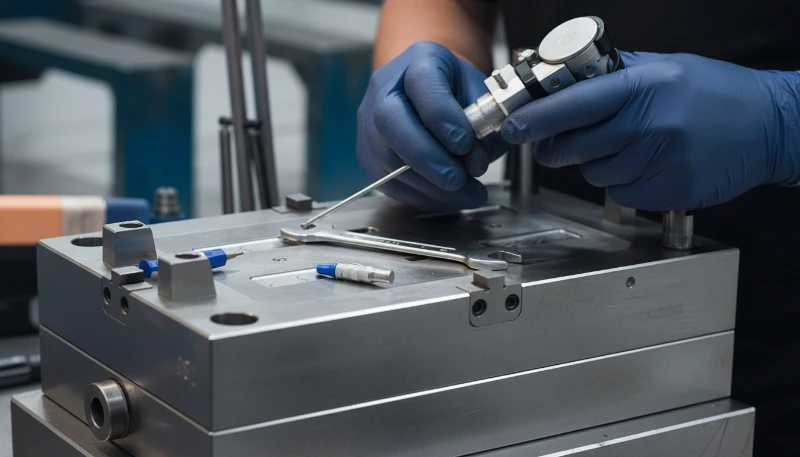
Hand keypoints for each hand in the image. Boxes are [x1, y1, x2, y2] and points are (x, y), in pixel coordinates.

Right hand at [356, 41, 506, 209]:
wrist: (427, 90)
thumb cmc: (455, 90)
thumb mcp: (479, 92)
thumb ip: (485, 121)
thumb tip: (477, 160)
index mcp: (417, 61)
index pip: (422, 84)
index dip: (442, 117)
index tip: (465, 144)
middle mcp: (384, 90)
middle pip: (391, 122)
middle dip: (427, 157)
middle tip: (457, 179)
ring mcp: (369, 124)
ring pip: (388, 159)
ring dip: (430, 185)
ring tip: (466, 194)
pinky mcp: (368, 155)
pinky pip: (389, 182)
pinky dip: (422, 196)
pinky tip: (448, 198)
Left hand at [501, 51, 799, 210]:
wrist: (770, 126)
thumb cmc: (715, 92)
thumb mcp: (666, 67)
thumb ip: (616, 75)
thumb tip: (565, 80)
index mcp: (646, 85)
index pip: (575, 104)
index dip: (537, 118)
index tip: (513, 126)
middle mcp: (652, 124)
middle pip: (574, 148)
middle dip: (555, 148)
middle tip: (555, 143)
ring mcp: (662, 160)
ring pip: (595, 174)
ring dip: (596, 164)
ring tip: (625, 146)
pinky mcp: (670, 190)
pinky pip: (620, 193)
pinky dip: (622, 183)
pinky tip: (644, 165)